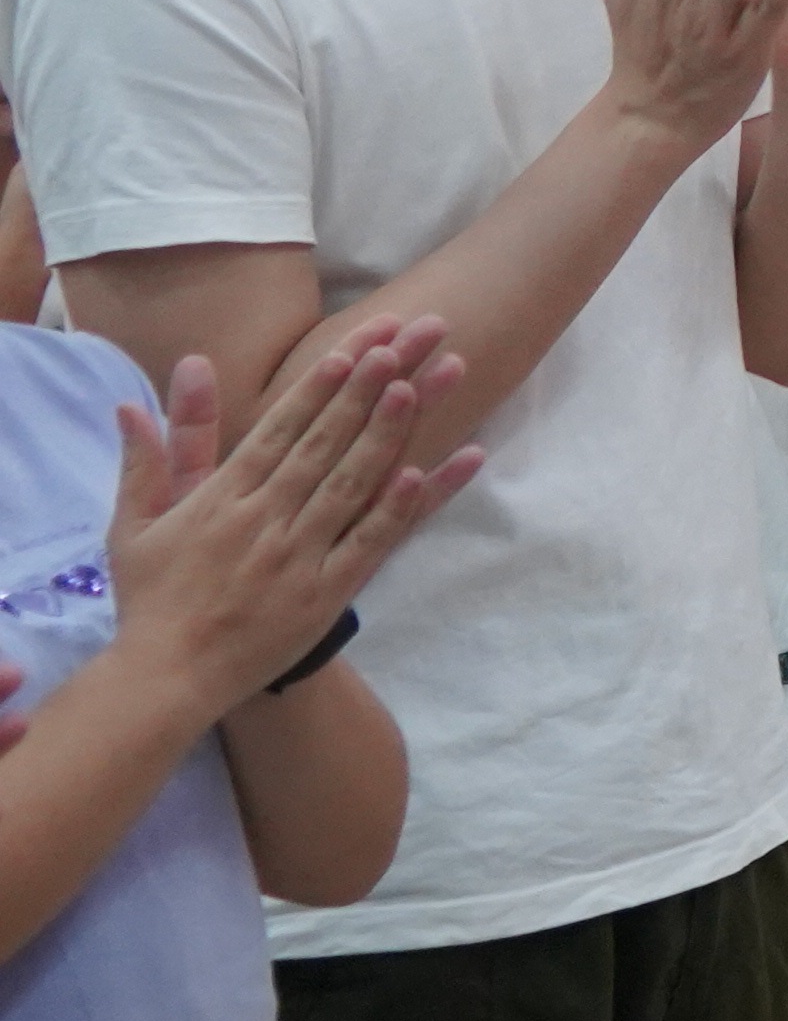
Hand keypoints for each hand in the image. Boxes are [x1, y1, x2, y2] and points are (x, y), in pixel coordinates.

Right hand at [109, 321, 478, 720]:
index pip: (276, 430)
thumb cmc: (150, 599)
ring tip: (419, 385)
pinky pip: (368, 543)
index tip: (349, 349)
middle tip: (401, 344)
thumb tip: (130, 402)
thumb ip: (148, 460)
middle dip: (363, 389)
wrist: (167, 676)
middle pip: (322, 444)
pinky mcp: (325, 593)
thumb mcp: (134, 525)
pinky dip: (396, 508)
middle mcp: (263, 519)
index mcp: (220, 499)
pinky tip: (424, 473)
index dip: (316, 388)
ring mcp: (297, 555)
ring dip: (387, 433)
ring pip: (350, 483)